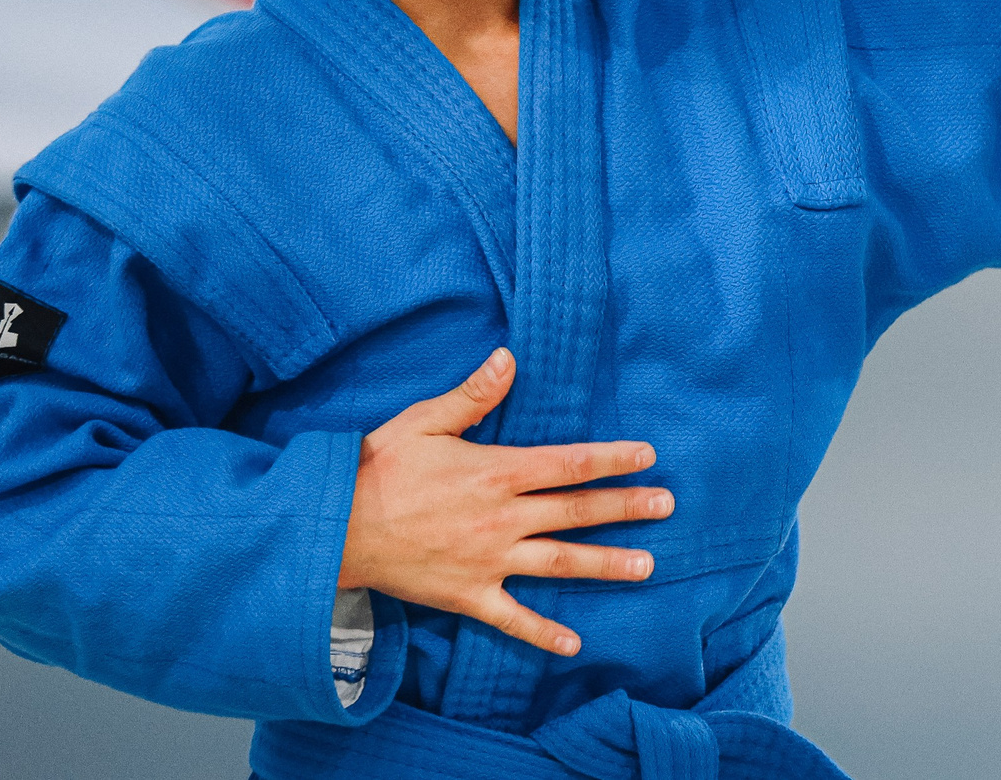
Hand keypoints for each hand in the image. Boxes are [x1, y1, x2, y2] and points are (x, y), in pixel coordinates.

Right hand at [338, 348, 671, 656]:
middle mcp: (502, 518)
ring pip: (560, 563)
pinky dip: (543, 632)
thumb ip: (473, 395)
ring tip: (647, 566)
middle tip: (667, 505)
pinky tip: (573, 643)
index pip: (570, 463)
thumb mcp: (425, 421)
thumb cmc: (378, 469)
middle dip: (626, 508)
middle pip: (577, 511)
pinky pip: (512, 619)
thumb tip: (509, 357)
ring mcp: (488, 561)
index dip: (612, 459)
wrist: (333, 531)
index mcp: (497, 473)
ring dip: (606, 564)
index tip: (647, 457)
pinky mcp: (467, 596)